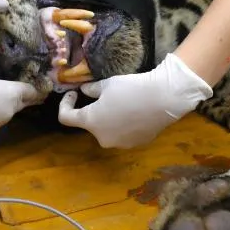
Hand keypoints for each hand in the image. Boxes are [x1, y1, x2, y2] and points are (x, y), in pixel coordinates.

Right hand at [0, 28, 44, 146]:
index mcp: (10, 94)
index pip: (33, 91)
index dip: (36, 83)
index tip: (37, 76)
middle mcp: (9, 110)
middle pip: (25, 101)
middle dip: (25, 92)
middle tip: (21, 79)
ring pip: (10, 109)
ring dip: (8, 100)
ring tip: (0, 86)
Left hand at [58, 53, 212, 147]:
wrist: (163, 99)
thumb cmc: (131, 89)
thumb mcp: (107, 84)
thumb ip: (91, 90)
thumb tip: (84, 91)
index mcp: (90, 121)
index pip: (65, 118)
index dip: (65, 104)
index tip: (74, 94)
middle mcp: (102, 138)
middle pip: (90, 124)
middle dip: (93, 111)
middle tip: (103, 96)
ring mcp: (119, 144)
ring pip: (107, 130)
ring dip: (109, 119)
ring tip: (122, 104)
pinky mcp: (135, 144)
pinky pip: (123, 134)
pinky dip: (124, 124)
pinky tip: (136, 112)